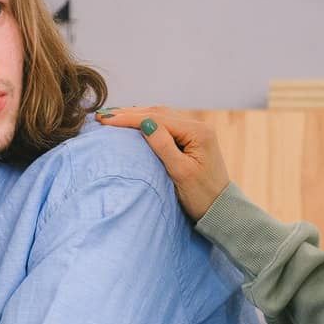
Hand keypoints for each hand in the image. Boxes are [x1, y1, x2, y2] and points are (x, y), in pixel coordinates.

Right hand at [95, 106, 230, 220]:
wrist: (220, 209)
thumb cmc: (201, 196)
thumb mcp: (180, 173)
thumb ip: (163, 146)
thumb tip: (144, 123)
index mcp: (198, 132)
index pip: (158, 119)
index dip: (129, 118)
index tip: (105, 120)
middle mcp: (198, 126)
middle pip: (158, 113)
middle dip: (129, 113)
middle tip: (102, 115)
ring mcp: (195, 132)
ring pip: (161, 116)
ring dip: (136, 115)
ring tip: (112, 116)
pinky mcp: (191, 139)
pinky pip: (165, 125)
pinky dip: (146, 122)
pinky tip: (132, 123)